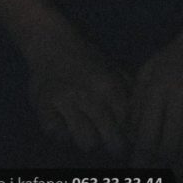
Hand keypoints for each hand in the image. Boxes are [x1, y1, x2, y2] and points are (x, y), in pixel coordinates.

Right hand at [25, 23, 131, 157]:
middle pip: (112, 140)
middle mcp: (89, 95)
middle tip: (108, 139)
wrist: (50, 39)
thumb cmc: (85, 54)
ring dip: (88, 138)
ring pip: (87, 143)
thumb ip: (128, 89)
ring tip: (86, 129)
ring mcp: (65, 102)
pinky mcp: (43, 106)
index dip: (129, 132)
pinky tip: (64, 122)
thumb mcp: (112, 66)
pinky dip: (62, 132)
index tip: (125, 133)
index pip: (128, 124)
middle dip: (113, 143)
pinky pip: (57, 135)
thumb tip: (139, 118)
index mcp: (108, 85)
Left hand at [128, 11, 182, 163]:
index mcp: (154, 85)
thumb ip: (138, 99)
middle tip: (155, 179)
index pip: (143, 133)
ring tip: (173, 175)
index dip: (140, 157)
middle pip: (164, 144)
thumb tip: (130, 134)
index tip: (138, 171)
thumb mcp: (151, 69)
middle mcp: (174, 92)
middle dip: (158, 167)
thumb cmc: (178, 53)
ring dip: (179, 166)